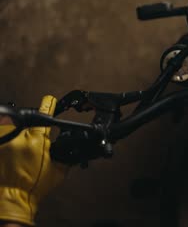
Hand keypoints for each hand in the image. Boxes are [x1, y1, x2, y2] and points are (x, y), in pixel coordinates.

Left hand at [0, 96, 67, 225]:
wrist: (11, 198)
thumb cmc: (34, 187)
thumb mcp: (59, 171)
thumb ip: (64, 156)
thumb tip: (69, 147)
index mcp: (38, 141)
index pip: (45, 114)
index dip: (49, 105)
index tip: (50, 100)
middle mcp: (20, 137)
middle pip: (29, 124)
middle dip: (33, 134)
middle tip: (33, 150)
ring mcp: (6, 140)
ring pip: (15, 130)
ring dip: (19, 139)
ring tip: (20, 155)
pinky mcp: (0, 144)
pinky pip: (5, 136)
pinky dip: (9, 141)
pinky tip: (12, 155)